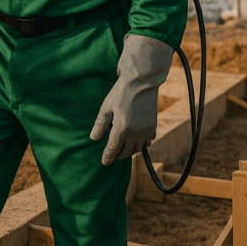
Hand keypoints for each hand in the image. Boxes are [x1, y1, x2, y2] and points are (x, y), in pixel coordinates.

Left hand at [90, 34, 172, 165]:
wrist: (141, 82)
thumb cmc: (121, 92)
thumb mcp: (106, 107)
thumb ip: (100, 124)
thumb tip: (93, 138)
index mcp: (121, 129)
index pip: (113, 149)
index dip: (108, 157)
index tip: (104, 163)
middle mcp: (135, 133)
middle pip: (126, 152)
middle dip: (119, 156)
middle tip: (113, 157)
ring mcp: (145, 131)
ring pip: (137, 148)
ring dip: (130, 151)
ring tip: (123, 151)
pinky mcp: (152, 126)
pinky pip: (147, 141)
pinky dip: (141, 145)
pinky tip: (136, 143)